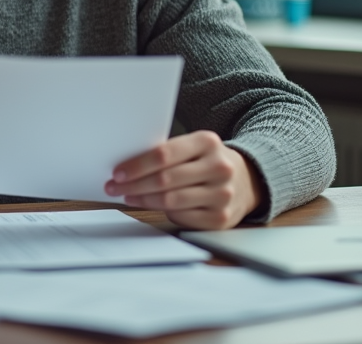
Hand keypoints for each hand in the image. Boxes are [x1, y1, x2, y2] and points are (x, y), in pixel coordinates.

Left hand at [104, 130, 264, 229]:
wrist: (247, 180)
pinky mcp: (221, 218)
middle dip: (134, 184)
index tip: (118, 172)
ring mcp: (223, 195)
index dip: (136, 165)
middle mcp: (219, 168)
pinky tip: (152, 206)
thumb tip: (127, 167)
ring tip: (128, 196)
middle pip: (165, 179)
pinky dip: (163, 212)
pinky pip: (182, 217)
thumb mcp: (194, 147)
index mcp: (208, 142)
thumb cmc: (207, 161)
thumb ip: (168, 153)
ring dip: (143, 200)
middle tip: (114, 187)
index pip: (163, 154)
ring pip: (171, 201)